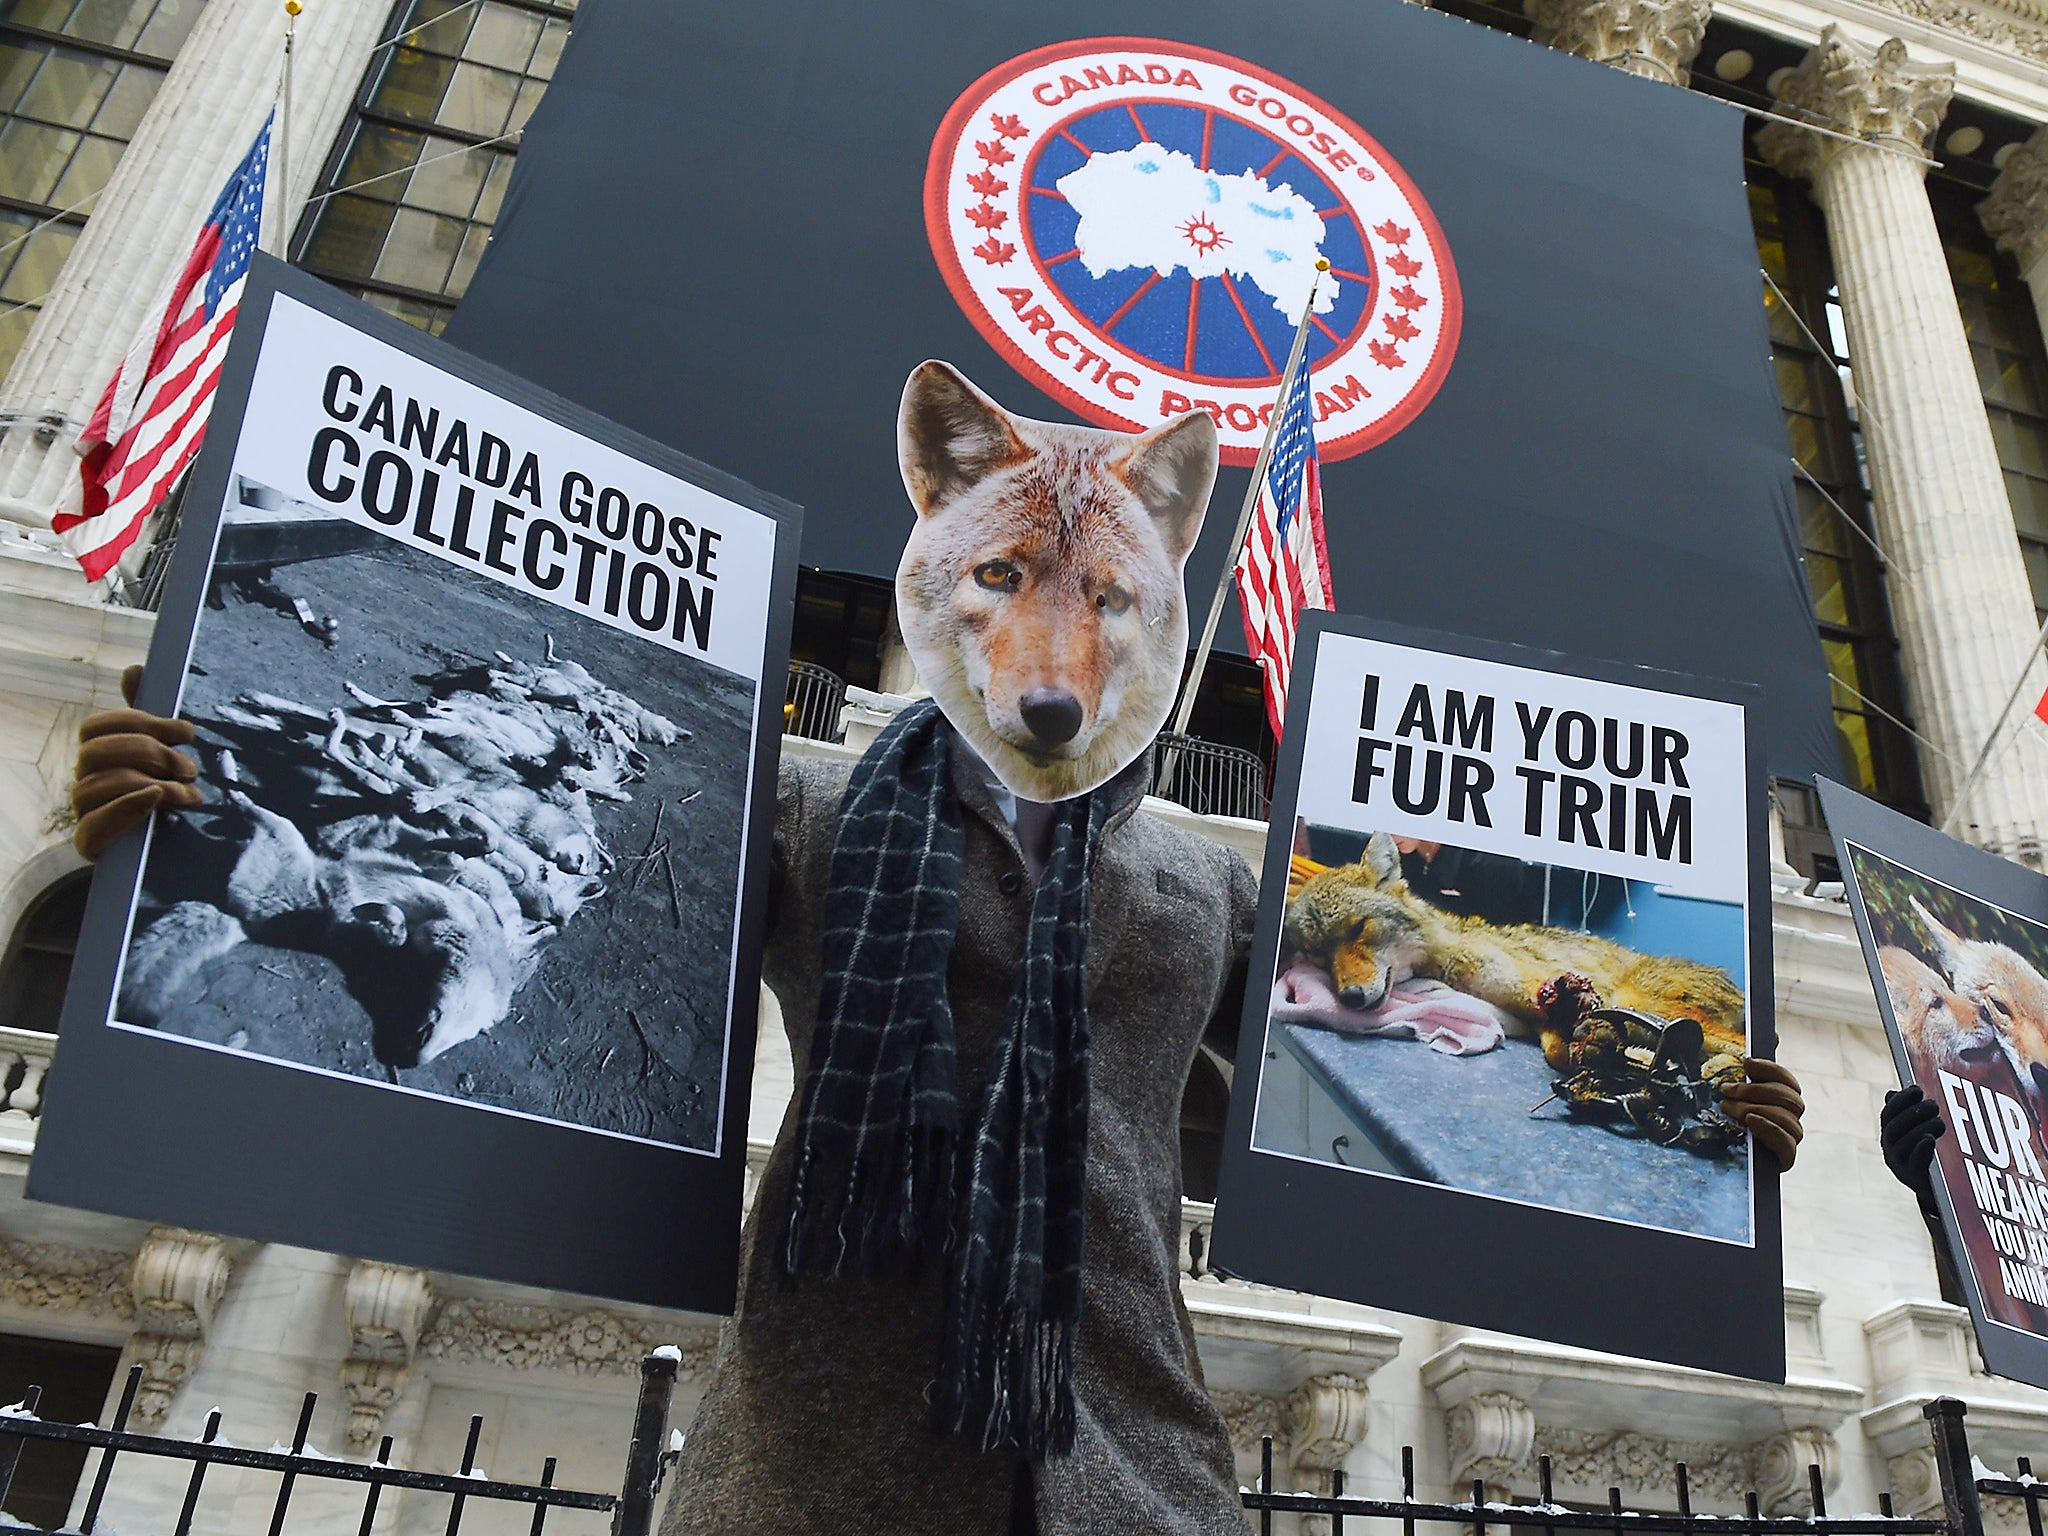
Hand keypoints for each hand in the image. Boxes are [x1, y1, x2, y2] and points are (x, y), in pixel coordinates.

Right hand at [70, 664, 203, 859]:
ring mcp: (83, 810)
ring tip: (191, 794)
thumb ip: (148, 719)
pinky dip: (127, 808)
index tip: (187, 732)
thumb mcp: (160, 754)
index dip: (141, 722)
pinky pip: (94, 825)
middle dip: (149, 753)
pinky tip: (156, 799)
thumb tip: (134, 669)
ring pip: (101, 784)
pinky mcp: (90, 843)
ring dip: (154, 784)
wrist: (157, 847)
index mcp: (96, 752)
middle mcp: (83, 778)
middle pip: (96, 752)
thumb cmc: (160, 791)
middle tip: (191, 767)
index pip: (97, 726)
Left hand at [1721, 1056, 1804, 1169]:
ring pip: (1788, 1119)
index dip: (1770, 1069)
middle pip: (1789, 1098)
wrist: (1725, 1158)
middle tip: (1726, 1090)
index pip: (1788, 1081)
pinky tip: (1751, 1121)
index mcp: (1783, 1099)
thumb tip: (1774, 1034)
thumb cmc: (1731, 1117)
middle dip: (1756, 1091)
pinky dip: (1769, 1129)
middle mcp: (1792, 1117)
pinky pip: (1787, 1145)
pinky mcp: (1785, 1159)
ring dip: (1756, 1109)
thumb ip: (1753, 1067)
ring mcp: (1791, 1138)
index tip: (1746, 1063)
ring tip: (1729, 1108)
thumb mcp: (1735, 1089)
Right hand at [1880, 1083, 1944, 1210]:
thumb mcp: (1918, 1134)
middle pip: (1894, 1128)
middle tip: (1934, 1104)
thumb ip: (1911, 1114)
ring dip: (1921, 1128)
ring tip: (1940, 1121)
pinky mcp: (1914, 1179)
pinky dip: (1920, 1148)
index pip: (1889, 1114)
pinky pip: (1913, 1163)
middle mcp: (1889, 1150)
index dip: (1901, 1100)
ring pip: (1902, 1144)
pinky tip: (1930, 1138)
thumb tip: (1898, 1092)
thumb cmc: (1930, 1156)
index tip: (1917, 1089)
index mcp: (1890, 1136)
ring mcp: (1899, 1166)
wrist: (1938, 1191)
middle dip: (1913, 1113)